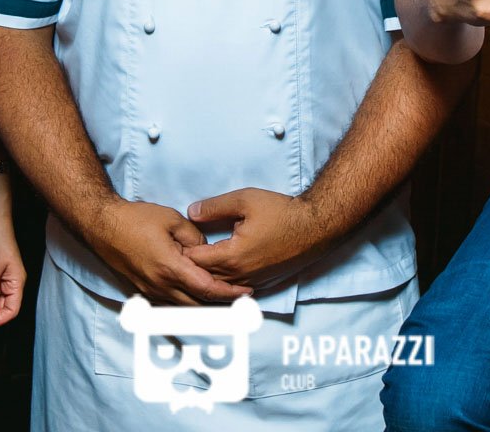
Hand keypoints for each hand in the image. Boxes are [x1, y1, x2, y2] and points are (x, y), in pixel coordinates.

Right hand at [88, 199, 251, 305]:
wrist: (104, 226)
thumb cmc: (137, 219)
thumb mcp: (172, 219)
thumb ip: (195, 237)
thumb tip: (207, 251)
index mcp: (170, 268)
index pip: (206, 288)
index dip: (228, 293)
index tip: (246, 292)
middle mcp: (161, 286)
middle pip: (198, 305)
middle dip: (221, 304)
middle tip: (241, 300)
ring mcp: (151, 291)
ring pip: (184, 308)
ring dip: (205, 306)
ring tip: (224, 300)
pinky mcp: (143, 290)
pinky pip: (170, 304)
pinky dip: (187, 304)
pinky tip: (197, 298)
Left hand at [185, 188, 327, 287]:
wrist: (315, 227)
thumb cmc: (281, 211)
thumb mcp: (245, 199)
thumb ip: (215, 207)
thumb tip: (191, 212)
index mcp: (231, 256)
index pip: (195, 261)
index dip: (182, 252)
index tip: (174, 243)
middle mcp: (240, 275)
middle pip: (204, 279)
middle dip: (190, 268)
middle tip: (177, 256)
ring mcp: (252, 282)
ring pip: (219, 288)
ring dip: (205, 278)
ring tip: (193, 267)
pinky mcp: (263, 284)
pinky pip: (235, 290)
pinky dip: (222, 284)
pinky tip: (216, 275)